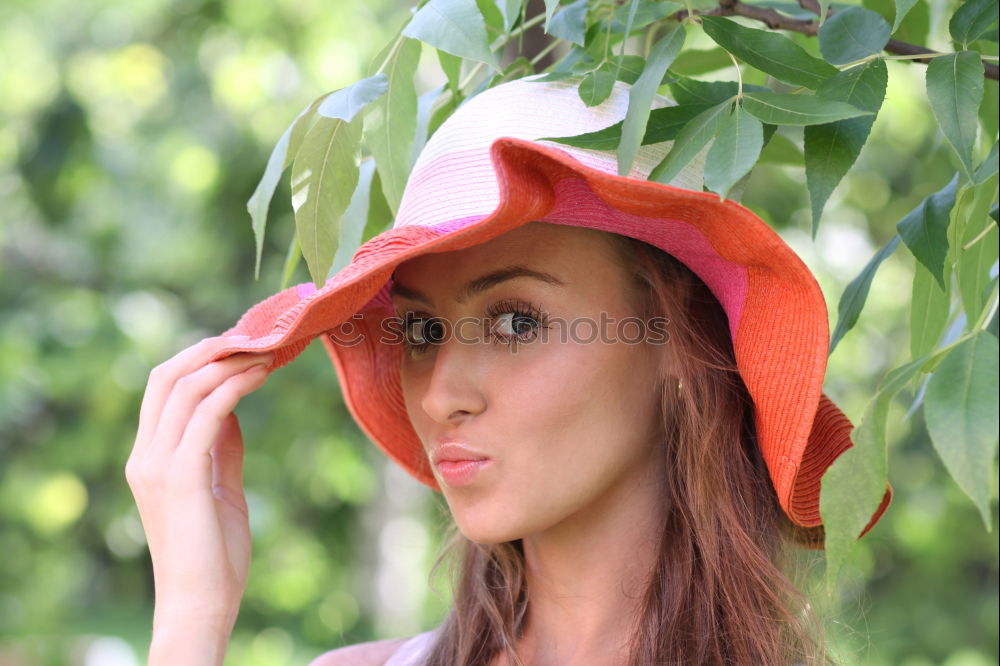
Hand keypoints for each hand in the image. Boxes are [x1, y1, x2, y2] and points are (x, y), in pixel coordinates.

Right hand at [125, 336, 271, 657]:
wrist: (201, 602)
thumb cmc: (214, 552)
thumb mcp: (220, 486)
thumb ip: (222, 447)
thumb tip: (235, 408)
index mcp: (149, 457)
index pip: (162, 387)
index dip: (198, 358)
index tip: (240, 344)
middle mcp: (145, 455)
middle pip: (166, 375)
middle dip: (209, 348)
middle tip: (252, 336)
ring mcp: (158, 464)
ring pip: (186, 387)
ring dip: (230, 362)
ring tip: (268, 351)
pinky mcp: (182, 476)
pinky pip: (208, 413)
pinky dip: (235, 386)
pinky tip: (262, 375)